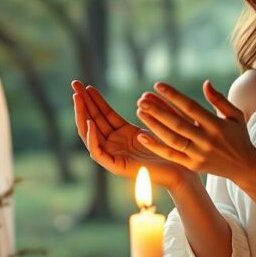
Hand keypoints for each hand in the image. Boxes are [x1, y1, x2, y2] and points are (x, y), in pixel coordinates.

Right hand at [71, 80, 191, 190]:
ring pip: (89, 134)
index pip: (103, 114)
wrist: (180, 171)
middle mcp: (114, 144)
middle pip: (92, 120)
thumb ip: (147, 115)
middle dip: (83, 102)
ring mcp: (113, 155)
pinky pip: (97, 152)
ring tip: (78, 98)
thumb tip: (143, 97)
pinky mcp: (115, 167)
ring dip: (82, 115)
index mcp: (122, 134)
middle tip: (75, 84)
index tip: (88, 85)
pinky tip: (90, 123)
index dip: (95, 100)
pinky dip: (92, 138)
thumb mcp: (155, 127)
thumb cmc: (171, 149)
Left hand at [135, 80, 255, 182]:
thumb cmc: (238, 136)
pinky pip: (171, 155)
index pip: (191, 107)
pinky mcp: (192, 165)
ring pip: (172, 139)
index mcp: (216, 125)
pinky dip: (155, 146)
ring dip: (154, 125)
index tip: (158, 85)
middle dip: (158, 110)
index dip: (173, 95)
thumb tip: (205, 83)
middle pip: (178, 123)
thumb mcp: (235, 115)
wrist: (244, 167)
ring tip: (140, 112)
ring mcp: (198, 154)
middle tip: (142, 99)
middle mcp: (206, 140)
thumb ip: (219, 99)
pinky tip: (141, 135)